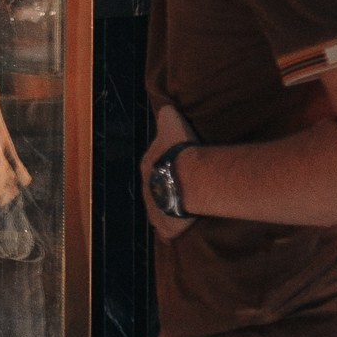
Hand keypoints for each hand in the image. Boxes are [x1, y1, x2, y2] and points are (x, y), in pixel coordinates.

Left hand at [140, 103, 196, 240]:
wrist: (190, 178)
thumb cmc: (180, 150)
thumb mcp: (171, 122)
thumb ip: (166, 115)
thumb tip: (166, 108)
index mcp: (147, 164)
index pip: (154, 162)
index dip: (166, 162)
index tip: (178, 162)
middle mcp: (146, 187)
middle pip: (156, 185)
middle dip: (167, 184)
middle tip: (184, 184)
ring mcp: (154, 208)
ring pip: (159, 207)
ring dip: (168, 205)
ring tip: (184, 203)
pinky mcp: (165, 226)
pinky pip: (167, 228)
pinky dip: (171, 228)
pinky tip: (179, 227)